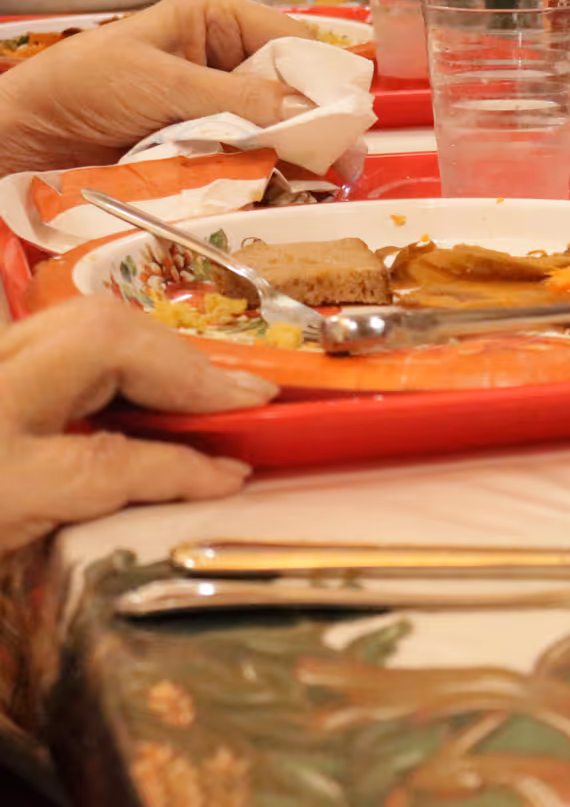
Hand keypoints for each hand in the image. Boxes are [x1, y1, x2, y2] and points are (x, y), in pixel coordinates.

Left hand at [0, 0, 314, 173]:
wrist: (25, 138)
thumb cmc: (79, 87)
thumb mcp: (160, 83)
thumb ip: (236, 96)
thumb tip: (307, 111)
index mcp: (218, 19)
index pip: (295, 43)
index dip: (323, 80)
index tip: (344, 122)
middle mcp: (228, 57)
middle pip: (295, 89)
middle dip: (316, 125)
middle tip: (341, 164)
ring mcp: (221, 103)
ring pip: (280, 127)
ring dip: (295, 155)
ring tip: (320, 183)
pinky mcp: (210, 142)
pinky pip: (254, 155)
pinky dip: (267, 174)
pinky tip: (283, 191)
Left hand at [0, 298, 274, 550]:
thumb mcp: (18, 562)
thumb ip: (106, 517)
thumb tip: (211, 480)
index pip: (106, 462)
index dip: (185, 466)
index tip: (233, 475)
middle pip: (102, 342)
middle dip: (187, 365)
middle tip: (240, 401)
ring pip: (88, 315)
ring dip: (161, 347)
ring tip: (204, 388)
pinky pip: (66, 327)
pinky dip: (122, 345)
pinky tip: (149, 379)